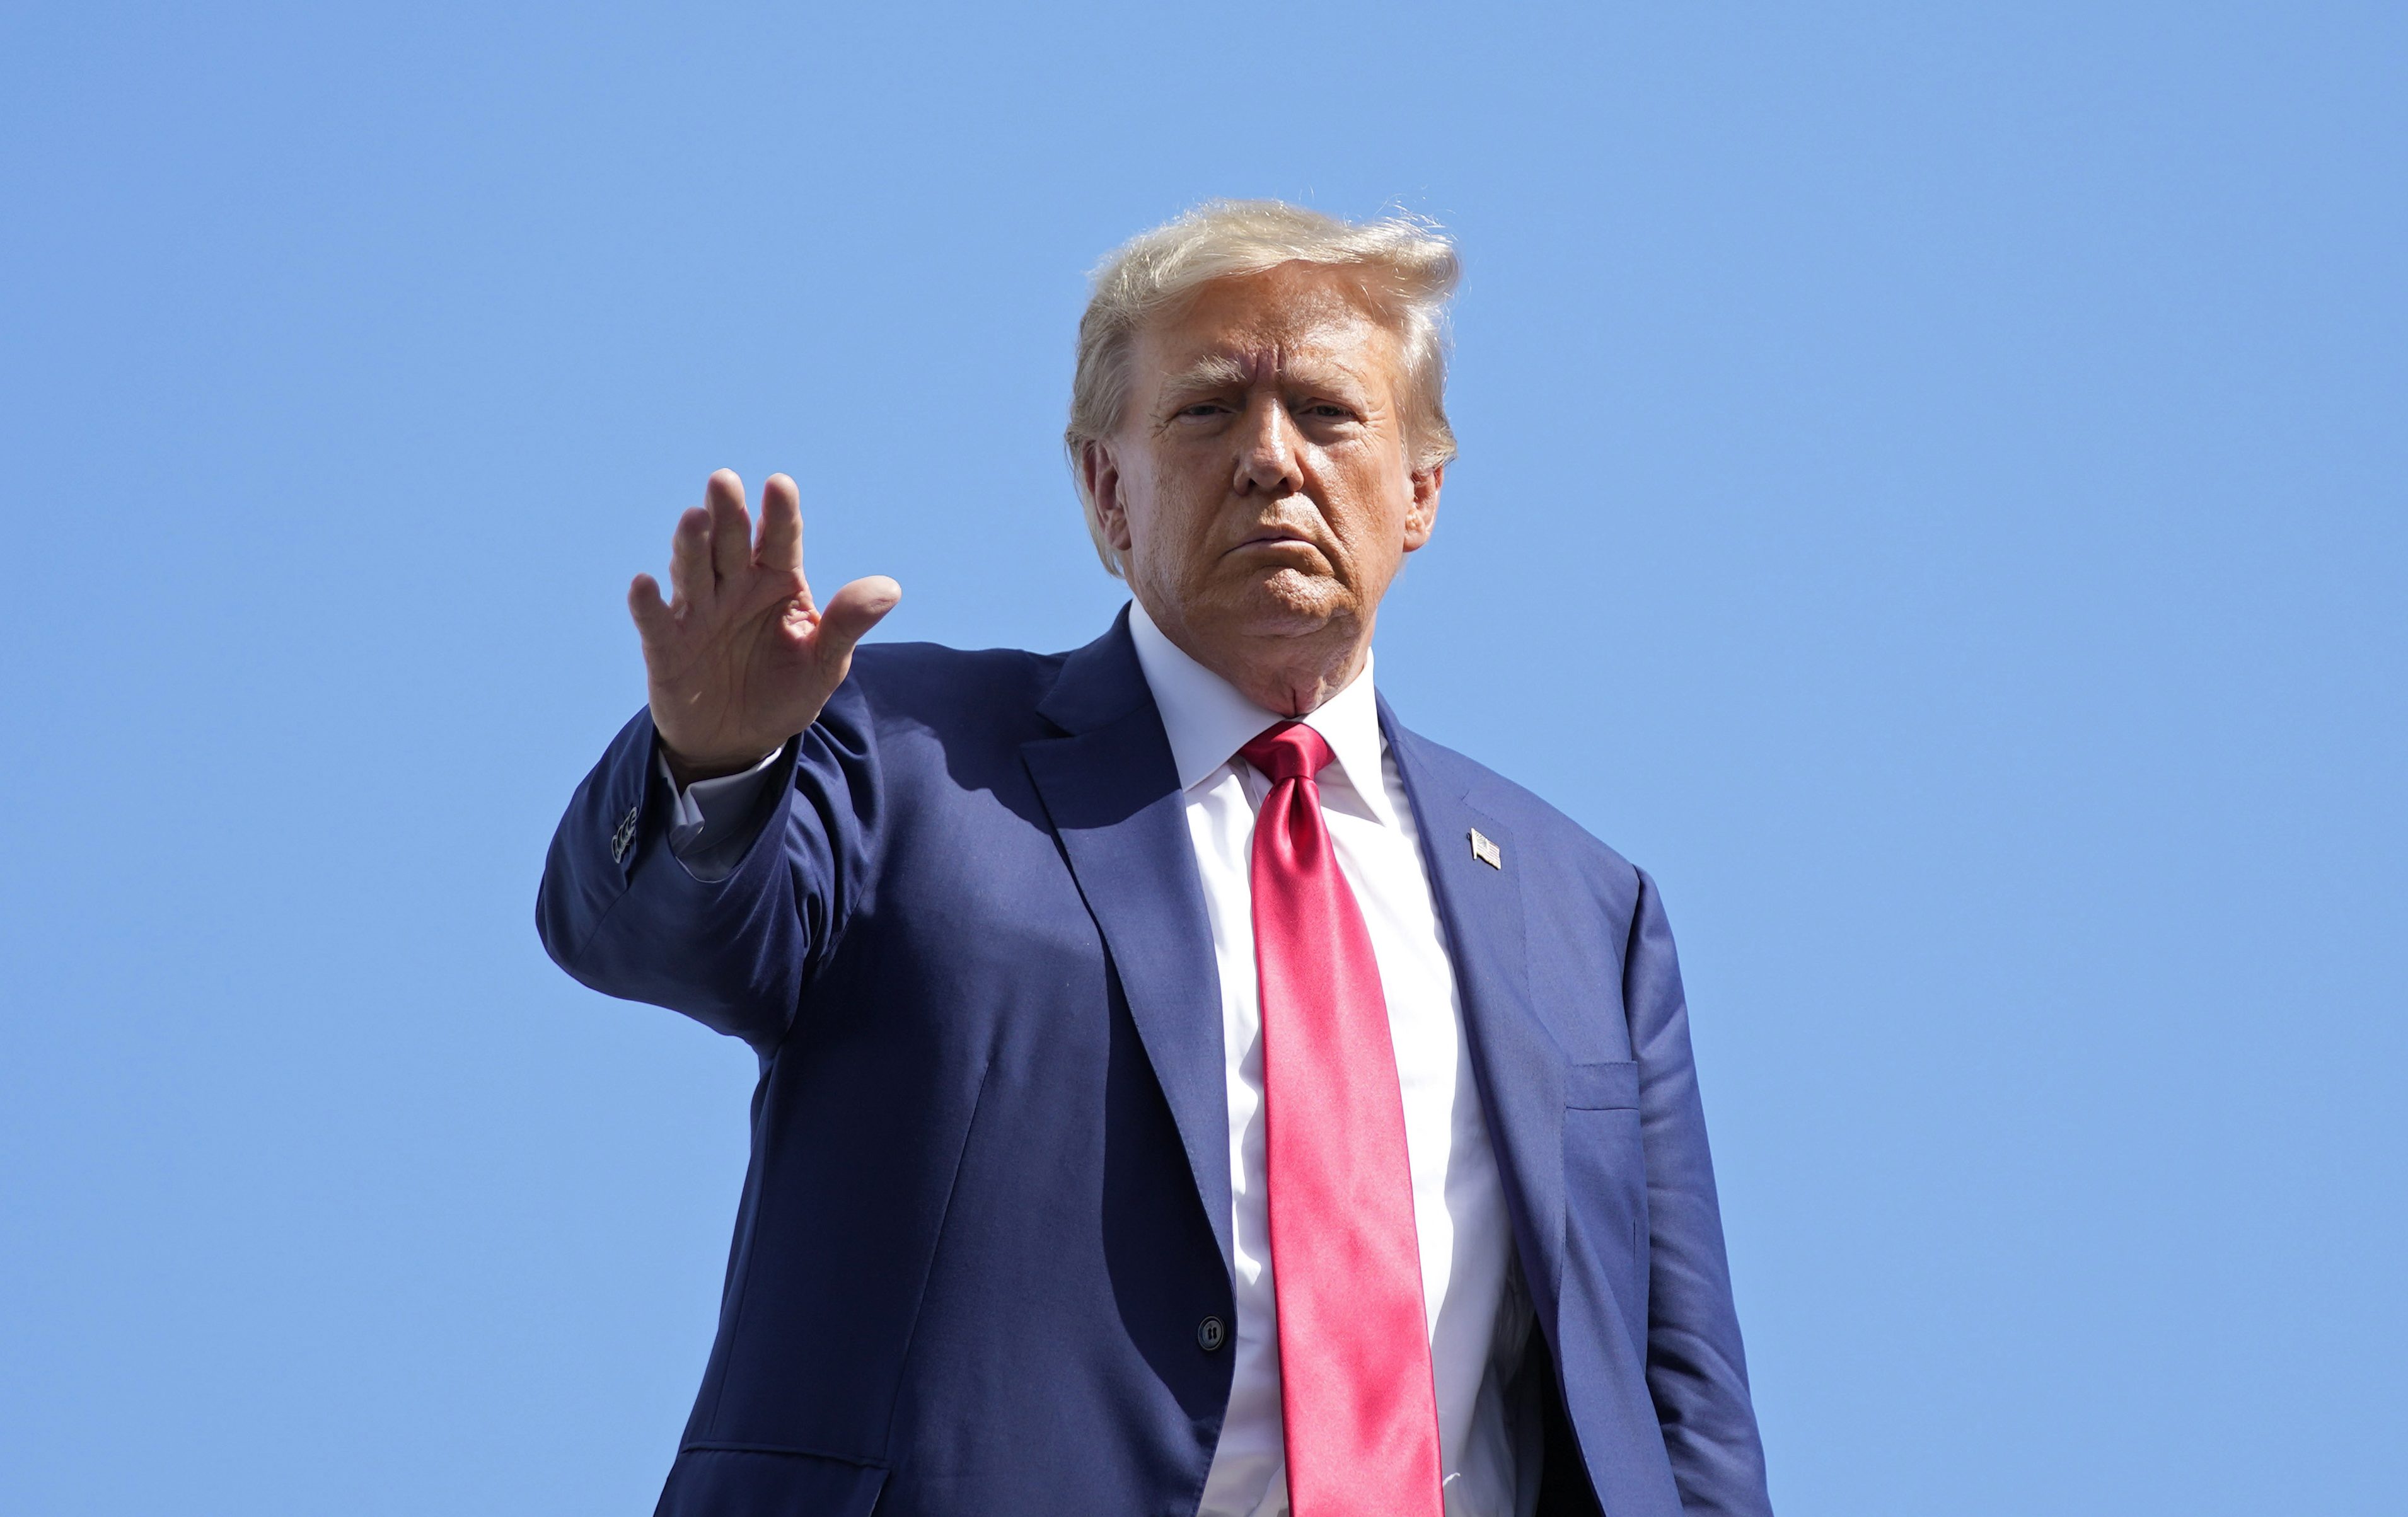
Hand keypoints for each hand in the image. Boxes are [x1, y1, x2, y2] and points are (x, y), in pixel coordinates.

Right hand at [629, 469, 899, 783]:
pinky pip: (656, 621)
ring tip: (694, 519)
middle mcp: (734, 586)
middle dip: (727, 513)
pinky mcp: (666, 646)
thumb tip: (890, 588)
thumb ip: (847, 624)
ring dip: (691, 545)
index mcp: (776, 581)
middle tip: (724, 481)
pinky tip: (644, 584)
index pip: (779, 540)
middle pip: (730, 542)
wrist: (740, 742)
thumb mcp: (824, 663)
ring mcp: (698, 613)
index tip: (780, 485)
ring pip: (693, 571)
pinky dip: (647, 604)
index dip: (779, 513)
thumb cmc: (785, 691)